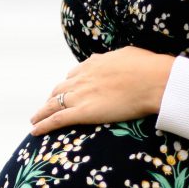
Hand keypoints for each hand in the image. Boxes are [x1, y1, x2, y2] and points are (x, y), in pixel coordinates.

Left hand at [30, 46, 174, 135]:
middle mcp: (82, 77)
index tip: (66, 90)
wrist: (153, 80)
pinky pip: (56, 119)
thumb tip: (122, 61)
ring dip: (42, 112)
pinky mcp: (83, 112)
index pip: (74, 74)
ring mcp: (81, 94)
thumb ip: (120, 60)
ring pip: (53, 104)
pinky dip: (43, 125)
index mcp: (94, 63)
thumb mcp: (131, 56)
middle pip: (60, 89)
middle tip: (47, 106)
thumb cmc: (150, 68)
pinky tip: (34, 131)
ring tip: (35, 120)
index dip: (69, 84)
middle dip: (52, 98)